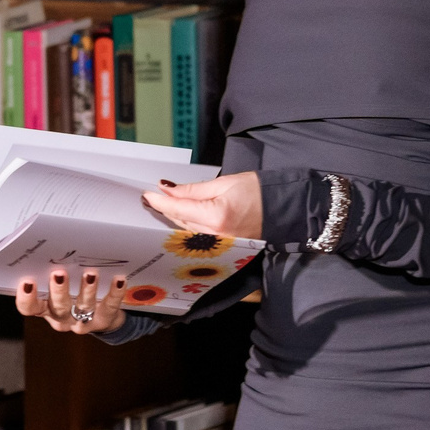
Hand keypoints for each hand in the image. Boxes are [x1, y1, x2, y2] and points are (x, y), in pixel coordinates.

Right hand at [15, 268, 129, 333]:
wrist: (101, 316)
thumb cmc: (71, 293)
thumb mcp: (55, 286)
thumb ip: (48, 271)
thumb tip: (45, 243)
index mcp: (44, 308)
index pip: (29, 308)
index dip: (26, 298)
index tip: (27, 282)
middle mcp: (61, 317)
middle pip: (57, 308)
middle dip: (58, 291)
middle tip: (59, 273)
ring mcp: (83, 321)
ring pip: (84, 307)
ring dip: (87, 290)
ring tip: (90, 274)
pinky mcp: (105, 319)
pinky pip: (110, 306)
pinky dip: (114, 293)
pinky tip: (118, 279)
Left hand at [142, 172, 262, 240]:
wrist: (283, 208)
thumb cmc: (258, 192)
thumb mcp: (224, 183)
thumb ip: (193, 189)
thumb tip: (168, 189)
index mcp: (215, 216)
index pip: (177, 209)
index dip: (159, 201)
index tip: (146, 195)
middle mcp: (215, 234)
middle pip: (178, 220)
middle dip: (163, 208)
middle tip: (150, 197)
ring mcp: (219, 243)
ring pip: (185, 229)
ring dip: (172, 217)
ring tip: (160, 204)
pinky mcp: (222, 246)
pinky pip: (197, 234)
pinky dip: (185, 224)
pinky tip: (179, 215)